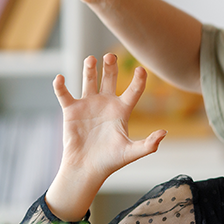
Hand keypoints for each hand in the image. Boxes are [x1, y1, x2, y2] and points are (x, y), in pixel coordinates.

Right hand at [54, 53, 165, 181]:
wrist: (87, 168)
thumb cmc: (110, 161)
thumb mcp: (131, 152)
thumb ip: (148, 144)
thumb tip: (164, 133)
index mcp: (122, 110)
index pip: (133, 90)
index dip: (139, 80)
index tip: (141, 69)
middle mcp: (106, 103)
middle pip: (110, 78)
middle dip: (110, 66)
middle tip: (111, 56)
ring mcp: (88, 104)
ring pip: (89, 80)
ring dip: (90, 68)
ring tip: (91, 59)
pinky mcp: (71, 110)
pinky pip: (64, 94)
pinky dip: (61, 85)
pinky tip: (60, 78)